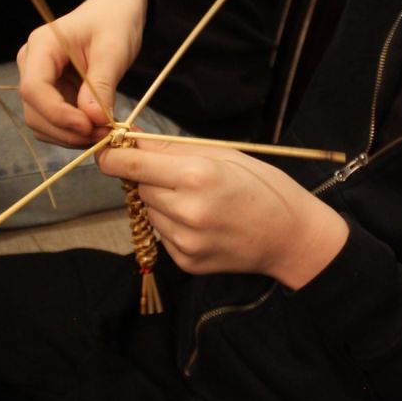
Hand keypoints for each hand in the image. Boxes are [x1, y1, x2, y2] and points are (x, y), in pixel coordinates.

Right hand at [17, 0, 148, 146]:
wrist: (114, 13)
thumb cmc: (113, 22)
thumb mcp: (113, 49)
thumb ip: (101, 84)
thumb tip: (92, 120)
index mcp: (41, 45)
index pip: (34, 88)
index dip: (58, 114)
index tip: (89, 127)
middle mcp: (31, 64)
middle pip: (34, 111)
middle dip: (67, 131)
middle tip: (105, 136)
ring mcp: (38, 81)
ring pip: (41, 123)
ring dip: (71, 137)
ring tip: (105, 133)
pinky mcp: (50, 94)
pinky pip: (54, 123)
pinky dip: (73, 134)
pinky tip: (98, 130)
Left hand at [97, 137, 348, 287]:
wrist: (292, 237)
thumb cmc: (262, 187)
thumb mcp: (223, 154)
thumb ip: (172, 149)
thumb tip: (130, 138)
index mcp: (196, 176)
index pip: (130, 165)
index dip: (113, 156)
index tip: (109, 151)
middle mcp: (186, 211)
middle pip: (139, 186)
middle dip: (149, 177)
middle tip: (178, 176)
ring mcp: (185, 241)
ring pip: (149, 212)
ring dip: (161, 202)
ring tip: (197, 201)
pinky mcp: (186, 262)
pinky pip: (163, 235)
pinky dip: (173, 225)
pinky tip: (203, 223)